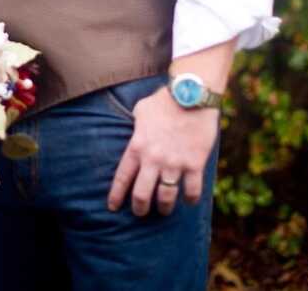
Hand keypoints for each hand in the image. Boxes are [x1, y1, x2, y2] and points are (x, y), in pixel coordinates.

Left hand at [106, 86, 218, 215]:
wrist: (191, 95)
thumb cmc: (164, 100)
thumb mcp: (141, 110)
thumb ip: (136, 124)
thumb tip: (134, 129)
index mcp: (137, 146)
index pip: (122, 177)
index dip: (117, 195)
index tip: (113, 207)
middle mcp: (153, 159)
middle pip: (142, 194)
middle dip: (139, 208)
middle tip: (140, 212)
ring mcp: (174, 163)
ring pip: (166, 197)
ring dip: (165, 208)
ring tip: (165, 210)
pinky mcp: (194, 164)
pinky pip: (192, 191)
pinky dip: (190, 199)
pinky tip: (189, 200)